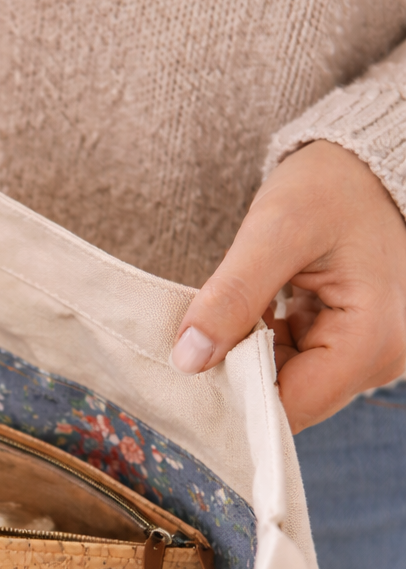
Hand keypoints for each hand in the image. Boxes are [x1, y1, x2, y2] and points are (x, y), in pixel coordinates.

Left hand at [170, 141, 405, 431]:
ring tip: (226, 321)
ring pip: (290, 383)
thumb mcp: (277, 230)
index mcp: (371, 340)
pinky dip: (265, 347)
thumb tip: (188, 359)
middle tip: (196, 345)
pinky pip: (298, 363)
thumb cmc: (333, 185)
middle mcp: (381, 359)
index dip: (235, 398)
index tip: (190, 374)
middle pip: (291, 400)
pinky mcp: (354, 343)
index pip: (290, 407)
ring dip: (249, 361)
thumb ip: (233, 295)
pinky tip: (248, 317)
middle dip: (240, 377)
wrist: (366, 162)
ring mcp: (369, 353)